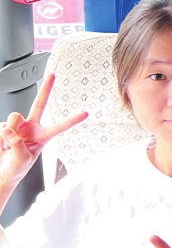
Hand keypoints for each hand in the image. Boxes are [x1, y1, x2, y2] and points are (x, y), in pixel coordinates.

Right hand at [0, 74, 87, 189]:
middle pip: (39, 104)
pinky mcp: (3, 128)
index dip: (72, 120)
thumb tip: (10, 130)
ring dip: (9, 130)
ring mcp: (17, 127)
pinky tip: (1, 145)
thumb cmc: (15, 169)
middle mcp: (31, 128)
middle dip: (46, 89)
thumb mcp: (22, 160)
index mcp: (42, 137)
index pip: (59, 127)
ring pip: (14, 118)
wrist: (1, 173)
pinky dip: (0, 138)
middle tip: (53, 75)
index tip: (86, 113)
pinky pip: (1, 127)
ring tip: (7, 145)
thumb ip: (18, 144)